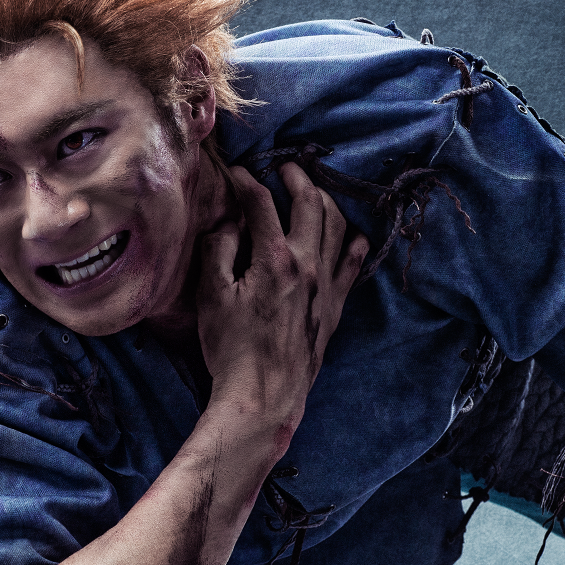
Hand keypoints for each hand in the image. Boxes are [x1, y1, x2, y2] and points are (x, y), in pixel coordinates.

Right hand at [197, 162, 366, 447]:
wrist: (264, 396)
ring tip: (312, 193)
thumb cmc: (231, 349)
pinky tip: (350, 234)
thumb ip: (219, 249)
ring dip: (325, 201)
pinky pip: (353, 263)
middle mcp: (308, 265)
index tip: (234, 171)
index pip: (260, 203)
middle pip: (310, 203)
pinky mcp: (335, 306)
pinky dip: (352, 241)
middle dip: (296, 177)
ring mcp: (327, 285)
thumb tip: (228, 221)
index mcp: (274, 259)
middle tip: (284, 168)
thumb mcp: (211, 296)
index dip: (245, 180)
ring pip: (337, 226)